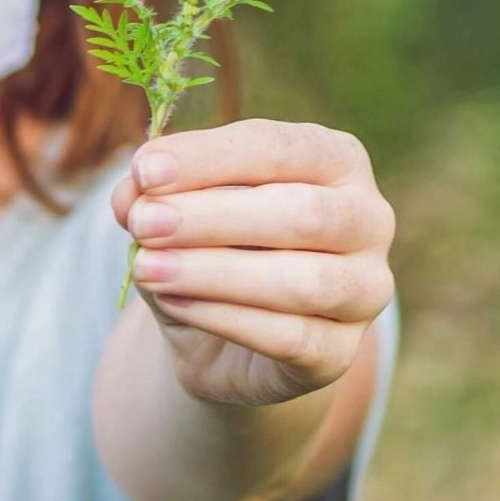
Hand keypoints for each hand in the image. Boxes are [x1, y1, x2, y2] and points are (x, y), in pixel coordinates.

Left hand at [110, 118, 395, 408]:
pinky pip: (289, 338)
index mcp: (336, 160)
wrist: (226, 339)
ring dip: (213, 272)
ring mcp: (365, 290)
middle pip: (302, 213)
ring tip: (146, 267)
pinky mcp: (341, 353)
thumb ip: (155, 195)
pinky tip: (173, 303)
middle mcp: (368, 219)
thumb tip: (131, 192)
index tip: (145, 171)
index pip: (279, 148)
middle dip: (213, 217)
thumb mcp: (176, 211)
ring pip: (301, 282)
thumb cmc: (211, 247)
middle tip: (143, 223)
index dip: (210, 158)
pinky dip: (223, 318)